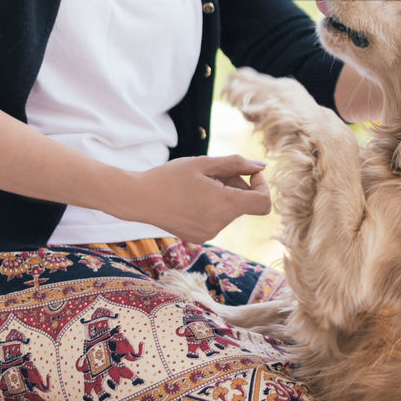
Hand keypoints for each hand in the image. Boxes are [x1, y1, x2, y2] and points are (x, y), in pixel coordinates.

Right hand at [118, 154, 270, 244]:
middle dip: (237, 185)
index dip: (261, 185)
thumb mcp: (204, 163)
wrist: (138, 198)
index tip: (248, 173)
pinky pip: (218, 219)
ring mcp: (209, 234)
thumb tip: (261, 166)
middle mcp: (219, 224)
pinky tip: (192, 197)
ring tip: (199, 184)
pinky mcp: (199, 237)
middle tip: (213, 173)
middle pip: (245, 203)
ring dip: (224, 194)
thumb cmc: (170, 176)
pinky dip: (214, 206)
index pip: (263, 203)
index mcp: (223, 205)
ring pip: (231, 210)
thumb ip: (236, 163)